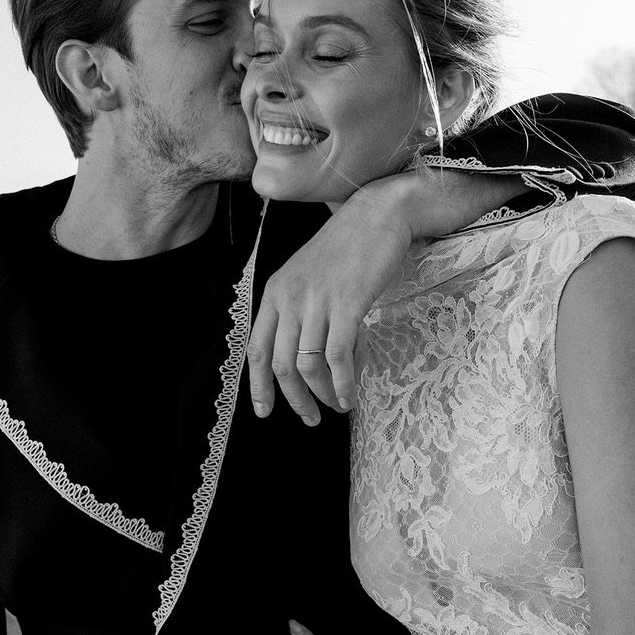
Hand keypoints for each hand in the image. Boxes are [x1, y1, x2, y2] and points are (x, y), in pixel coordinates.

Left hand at [246, 176, 413, 425]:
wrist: (378, 215)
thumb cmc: (348, 246)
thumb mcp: (308, 275)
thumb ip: (299, 310)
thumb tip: (305, 357)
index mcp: (275, 292)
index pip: (257, 349)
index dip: (258, 386)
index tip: (264, 412)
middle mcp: (290, 298)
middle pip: (281, 364)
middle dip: (295, 400)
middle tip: (310, 419)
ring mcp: (317, 301)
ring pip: (308, 365)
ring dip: (322, 395)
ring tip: (337, 406)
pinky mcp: (346, 304)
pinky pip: (336, 357)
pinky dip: (342, 383)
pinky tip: (350, 396)